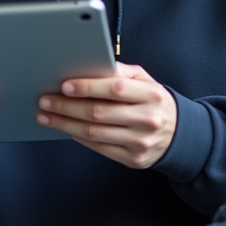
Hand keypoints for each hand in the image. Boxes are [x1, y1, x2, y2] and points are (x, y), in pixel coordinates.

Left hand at [36, 62, 175, 168]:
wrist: (180, 134)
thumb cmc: (154, 102)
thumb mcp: (145, 80)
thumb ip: (121, 72)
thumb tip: (92, 65)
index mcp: (151, 95)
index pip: (114, 89)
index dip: (87, 87)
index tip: (64, 85)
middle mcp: (147, 119)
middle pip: (99, 113)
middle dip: (66, 106)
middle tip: (45, 101)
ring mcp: (140, 142)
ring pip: (94, 133)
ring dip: (65, 124)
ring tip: (46, 116)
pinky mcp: (133, 159)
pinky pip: (100, 148)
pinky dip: (79, 138)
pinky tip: (66, 129)